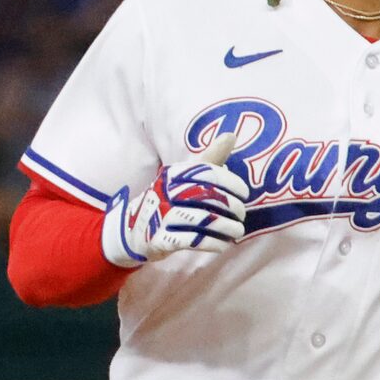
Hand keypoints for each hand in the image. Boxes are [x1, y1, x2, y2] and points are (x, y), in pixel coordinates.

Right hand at [102, 132, 251, 263]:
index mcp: (174, 174)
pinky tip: (223, 244)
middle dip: (232, 207)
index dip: (231, 182)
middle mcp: (166, 192)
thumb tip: (231, 135)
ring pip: (204, 220)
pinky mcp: (162, 239)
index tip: (244, 193)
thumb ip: (210, 159)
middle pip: (208, 196)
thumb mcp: (186, 177)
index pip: (208, 173)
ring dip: (227, 227)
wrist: (135, 230)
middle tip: (241, 215)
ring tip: (237, 231)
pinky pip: (194, 241)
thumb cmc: (169, 199)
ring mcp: (162, 216)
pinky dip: (213, 243)